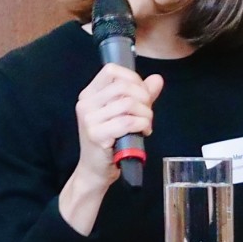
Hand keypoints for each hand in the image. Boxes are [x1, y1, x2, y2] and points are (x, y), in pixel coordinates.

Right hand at [60, 64, 163, 234]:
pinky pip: (127, 122)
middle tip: (147, 113)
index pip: (111, 70)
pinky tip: (143, 132)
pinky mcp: (96, 134)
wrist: (95, 170)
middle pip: (123, 87)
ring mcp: (88, 119)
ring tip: (145, 125)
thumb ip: (141, 95)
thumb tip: (157, 79)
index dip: (132, 78)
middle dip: (144, 98)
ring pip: (128, 104)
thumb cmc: (110, 142)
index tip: (141, 94)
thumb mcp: (124, 114)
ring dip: (145, 114)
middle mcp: (85, 104)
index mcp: (89, 94)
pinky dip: (141, 125)